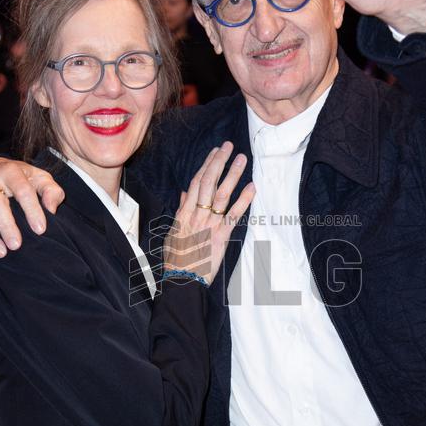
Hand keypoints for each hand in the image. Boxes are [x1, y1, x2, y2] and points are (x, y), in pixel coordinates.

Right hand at [0, 158, 64, 265]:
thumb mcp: (40, 178)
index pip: (22, 190)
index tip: (40, 230)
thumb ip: (51, 191)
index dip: (31, 210)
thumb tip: (51, 209)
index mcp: (11, 172)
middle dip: (5, 226)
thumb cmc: (22, 177)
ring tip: (2, 253)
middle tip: (16, 245)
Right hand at [164, 142, 254, 286]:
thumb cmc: (176, 258)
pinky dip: (244, 200)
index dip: (206, 164)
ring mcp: (209, 224)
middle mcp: (196, 215)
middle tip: (229, 146)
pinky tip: (252, 187)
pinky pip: (234, 214)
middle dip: (219, 161)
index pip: (196, 181)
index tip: (215, 151)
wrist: (182, 279)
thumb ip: (181, 210)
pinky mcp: (221, 236)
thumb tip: (185, 193)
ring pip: (221, 193)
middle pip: (208, 182)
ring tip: (241, 159)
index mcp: (184, 212)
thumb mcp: (173, 232)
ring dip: (232, 174)